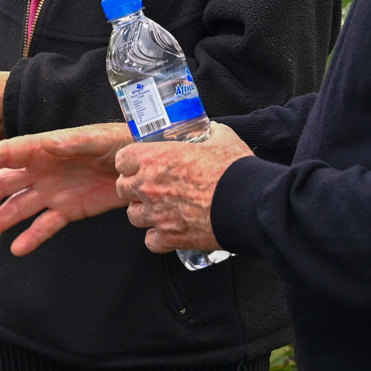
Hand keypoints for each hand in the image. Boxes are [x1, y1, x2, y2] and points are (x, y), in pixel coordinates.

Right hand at [0, 123, 130, 253]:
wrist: (140, 165)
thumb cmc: (119, 142)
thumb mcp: (98, 140)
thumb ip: (73, 142)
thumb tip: (49, 143)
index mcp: (44, 148)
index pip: (9, 154)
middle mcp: (43, 170)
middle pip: (6, 184)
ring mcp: (53, 191)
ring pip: (19, 208)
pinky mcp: (69, 210)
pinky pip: (46, 225)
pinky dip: (32, 237)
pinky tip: (16, 249)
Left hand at [115, 123, 250, 253]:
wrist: (248, 204)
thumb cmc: (233, 170)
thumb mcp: (222, 139)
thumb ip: (211, 132)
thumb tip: (212, 129)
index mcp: (156, 158)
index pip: (122, 160)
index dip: (131, 162)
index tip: (141, 164)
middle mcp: (149, 186)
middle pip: (123, 188)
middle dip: (134, 188)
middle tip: (150, 187)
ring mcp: (157, 214)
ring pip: (133, 216)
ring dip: (144, 212)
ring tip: (160, 209)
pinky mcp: (170, 237)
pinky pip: (151, 241)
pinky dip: (158, 238)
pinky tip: (171, 231)